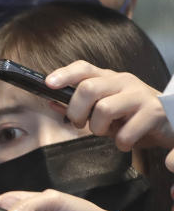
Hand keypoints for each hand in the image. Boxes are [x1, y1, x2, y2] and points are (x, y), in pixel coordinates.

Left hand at [46, 62, 173, 150]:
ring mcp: (140, 95)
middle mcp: (124, 81)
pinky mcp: (154, 112)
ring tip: (107, 133)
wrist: (172, 123)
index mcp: (109, 78)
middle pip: (88, 88)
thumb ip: (80, 106)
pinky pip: (126, 131)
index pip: (83, 68)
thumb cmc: (133, 116)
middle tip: (80, 124)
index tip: (48, 84)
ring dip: (99, 128)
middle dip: (77, 111)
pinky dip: (120, 142)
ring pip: (104, 109)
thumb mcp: (105, 109)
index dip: (64, 74)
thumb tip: (50, 102)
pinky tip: (124, 143)